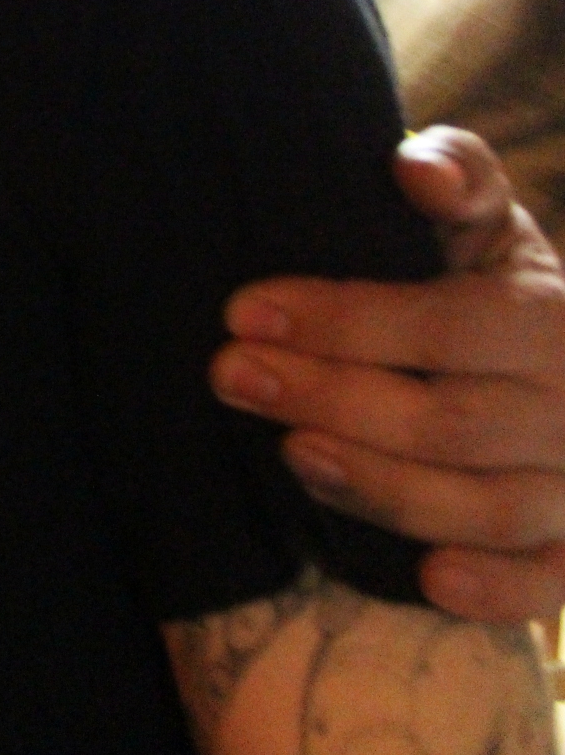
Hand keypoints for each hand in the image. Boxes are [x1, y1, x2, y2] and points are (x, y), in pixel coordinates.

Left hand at [209, 128, 564, 622]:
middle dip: (331, 399)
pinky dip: (498, 591)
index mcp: (551, 316)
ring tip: (292, 454)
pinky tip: (429, 580)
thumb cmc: (496, 287)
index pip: (449, 326)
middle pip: (451, 422)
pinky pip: (549, 583)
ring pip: (490, 507)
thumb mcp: (487, 224)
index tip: (243, 311)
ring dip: (383, 488)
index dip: (345, 321)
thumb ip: (458, 180)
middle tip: (229, 376)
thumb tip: (415, 171)